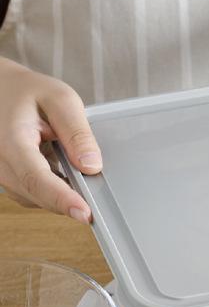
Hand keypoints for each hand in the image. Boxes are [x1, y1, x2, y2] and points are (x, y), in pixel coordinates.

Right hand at [0, 57, 98, 221]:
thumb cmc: (27, 92)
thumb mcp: (60, 99)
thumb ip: (77, 133)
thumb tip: (92, 166)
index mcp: (11, 141)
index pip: (37, 178)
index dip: (63, 199)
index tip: (85, 214)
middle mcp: (0, 162)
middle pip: (39, 195)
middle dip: (70, 201)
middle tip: (100, 203)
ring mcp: (1, 173)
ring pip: (38, 198)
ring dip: (62, 195)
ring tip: (79, 175)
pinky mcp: (9, 179)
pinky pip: (35, 195)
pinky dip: (54, 191)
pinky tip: (66, 176)